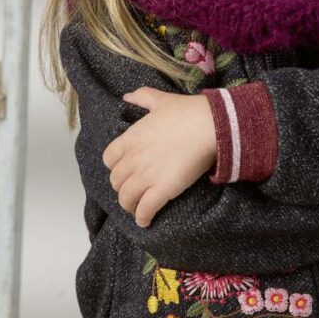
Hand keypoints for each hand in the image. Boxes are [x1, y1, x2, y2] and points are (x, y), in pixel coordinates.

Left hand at [102, 87, 216, 227]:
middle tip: (133, 191)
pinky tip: (145, 221)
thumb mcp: (160, 99)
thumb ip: (141, 97)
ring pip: (126, 198)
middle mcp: (133, 159)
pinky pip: (144, 209)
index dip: (115, 167)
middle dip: (122, 187)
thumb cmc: (187, 111)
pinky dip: (142, 218)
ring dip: (129, 206)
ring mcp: (146, 176)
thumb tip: (127, 96)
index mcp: (130, 138)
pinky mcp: (162, 190)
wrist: (209, 126)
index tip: (124, 170)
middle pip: (116, 181)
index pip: (109, 159)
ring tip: (136, 210)